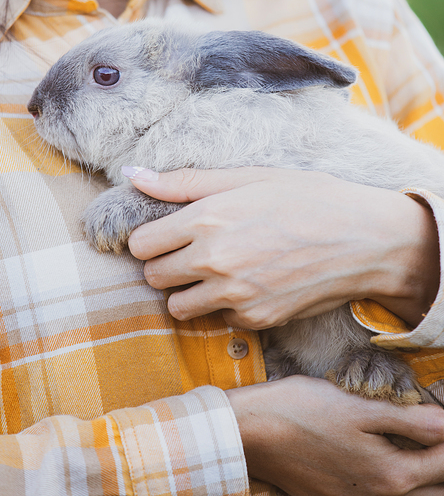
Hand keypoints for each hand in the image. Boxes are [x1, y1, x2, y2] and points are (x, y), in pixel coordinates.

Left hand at [127, 167, 439, 327]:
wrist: (363, 238)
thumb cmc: (307, 198)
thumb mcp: (247, 177)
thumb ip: (184, 181)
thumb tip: (132, 175)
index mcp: (207, 219)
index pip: (140, 245)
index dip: (150, 239)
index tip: (167, 234)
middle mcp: (214, 261)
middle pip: (153, 277)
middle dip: (166, 264)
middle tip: (193, 251)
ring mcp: (235, 295)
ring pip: (177, 307)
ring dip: (188, 292)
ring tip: (217, 271)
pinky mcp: (256, 320)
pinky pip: (218, 320)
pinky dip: (225, 307)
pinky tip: (250, 285)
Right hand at [225, 377, 443, 495]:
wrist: (252, 432)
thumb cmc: (303, 412)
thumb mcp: (359, 407)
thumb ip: (409, 420)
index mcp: (391, 474)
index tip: (440, 415)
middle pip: (433, 489)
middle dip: (439, 461)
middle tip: (434, 435)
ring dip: (420, 475)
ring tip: (417, 448)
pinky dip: (391, 480)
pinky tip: (382, 456)